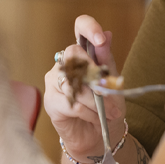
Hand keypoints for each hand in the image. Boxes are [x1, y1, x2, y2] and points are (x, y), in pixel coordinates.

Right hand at [43, 16, 123, 157]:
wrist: (98, 136)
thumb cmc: (105, 107)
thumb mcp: (113, 84)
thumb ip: (107, 61)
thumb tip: (108, 34)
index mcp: (83, 53)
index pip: (80, 27)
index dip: (89, 28)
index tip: (100, 40)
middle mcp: (65, 62)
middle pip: (73, 53)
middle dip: (94, 74)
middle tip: (110, 93)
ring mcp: (54, 80)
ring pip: (74, 82)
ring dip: (96, 100)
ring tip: (110, 112)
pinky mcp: (51, 100)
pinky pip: (72, 102)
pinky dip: (89, 112)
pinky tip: (96, 118)